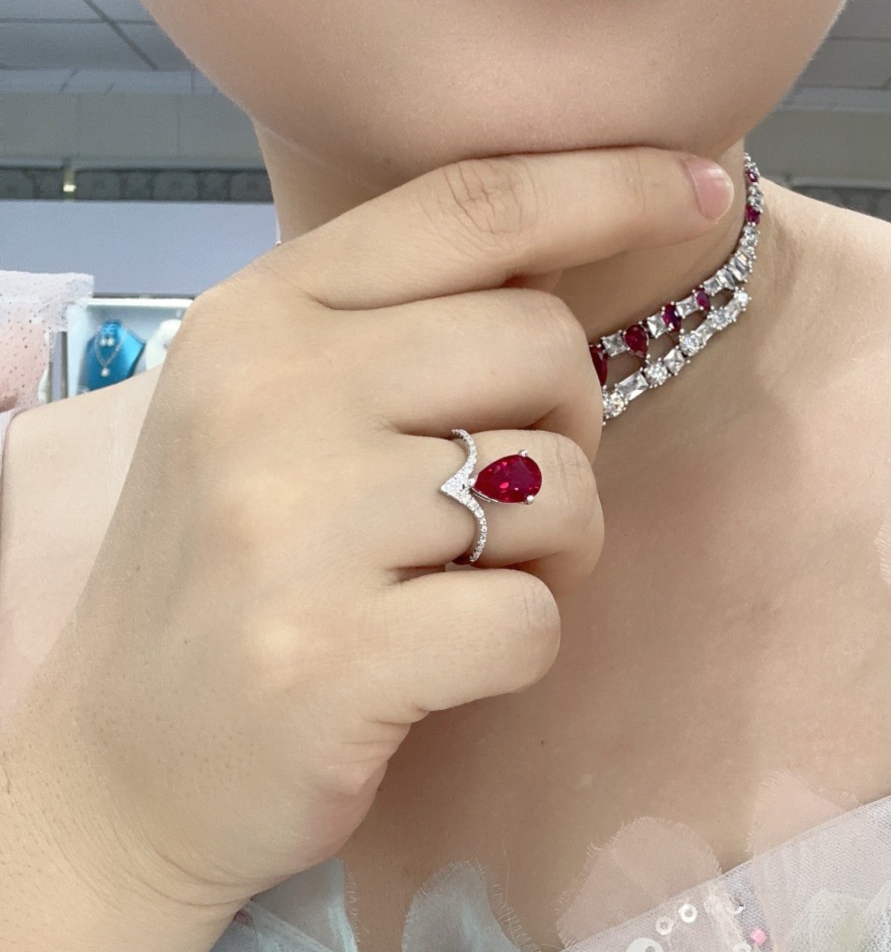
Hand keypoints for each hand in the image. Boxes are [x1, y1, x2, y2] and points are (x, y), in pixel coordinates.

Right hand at [24, 147, 730, 915]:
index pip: (468, 208)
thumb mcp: (270, 410)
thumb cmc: (232, 577)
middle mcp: (266, 398)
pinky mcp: (331, 659)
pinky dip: (523, 646)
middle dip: (573, 421)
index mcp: (258, 315)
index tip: (705, 187)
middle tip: (512, 500)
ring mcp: (290, 530)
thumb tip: (570, 260)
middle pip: (540, 341)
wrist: (124, 767)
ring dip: (556, 551)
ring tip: (466, 586)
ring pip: (558, 487)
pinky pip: (533, 618)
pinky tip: (445, 662)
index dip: (609, 185)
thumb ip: (391, 327)